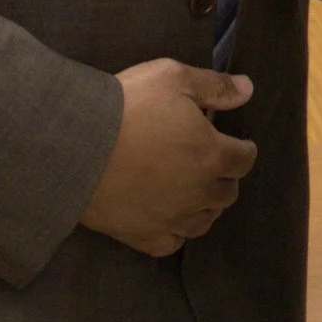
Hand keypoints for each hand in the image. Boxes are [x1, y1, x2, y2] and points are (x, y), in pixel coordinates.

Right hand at [80, 59, 255, 257]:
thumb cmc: (126, 106)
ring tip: (195, 192)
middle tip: (212, 165)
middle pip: (227, 193)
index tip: (236, 145)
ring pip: (204, 221)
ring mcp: (171, 218)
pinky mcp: (142, 236)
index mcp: (211, 154)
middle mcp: (198, 192)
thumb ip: (214, 86)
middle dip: (225, 177)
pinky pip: (172, 244)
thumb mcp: (172, 78)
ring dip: (206, 206)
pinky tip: (171, 221)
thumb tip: (248, 89)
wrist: (73, 144)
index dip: (243, 150)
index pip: (244, 159)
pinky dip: (177, 233)